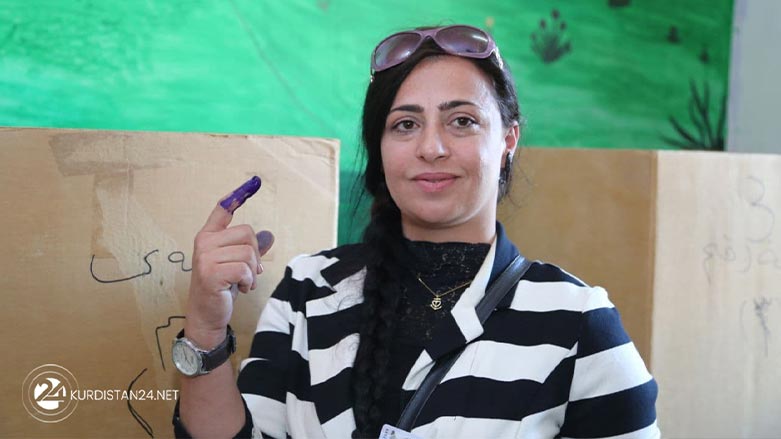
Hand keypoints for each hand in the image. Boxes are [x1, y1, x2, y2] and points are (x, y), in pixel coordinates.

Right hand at [184, 176, 274, 346]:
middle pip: (247, 233)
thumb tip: (269, 235)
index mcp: (208, 236)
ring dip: (252, 272)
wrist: (206, 314)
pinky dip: (248, 281)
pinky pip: (244, 269)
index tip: (253, 180)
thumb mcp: (236, 265)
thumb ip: (249, 249)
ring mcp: (205, 257)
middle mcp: (204, 243)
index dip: (238, 196)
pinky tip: (240, 288)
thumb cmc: (220, 287)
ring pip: (248, 253)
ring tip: (243, 282)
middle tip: (248, 272)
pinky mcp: (210, 273)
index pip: (222, 209)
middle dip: (255, 255)